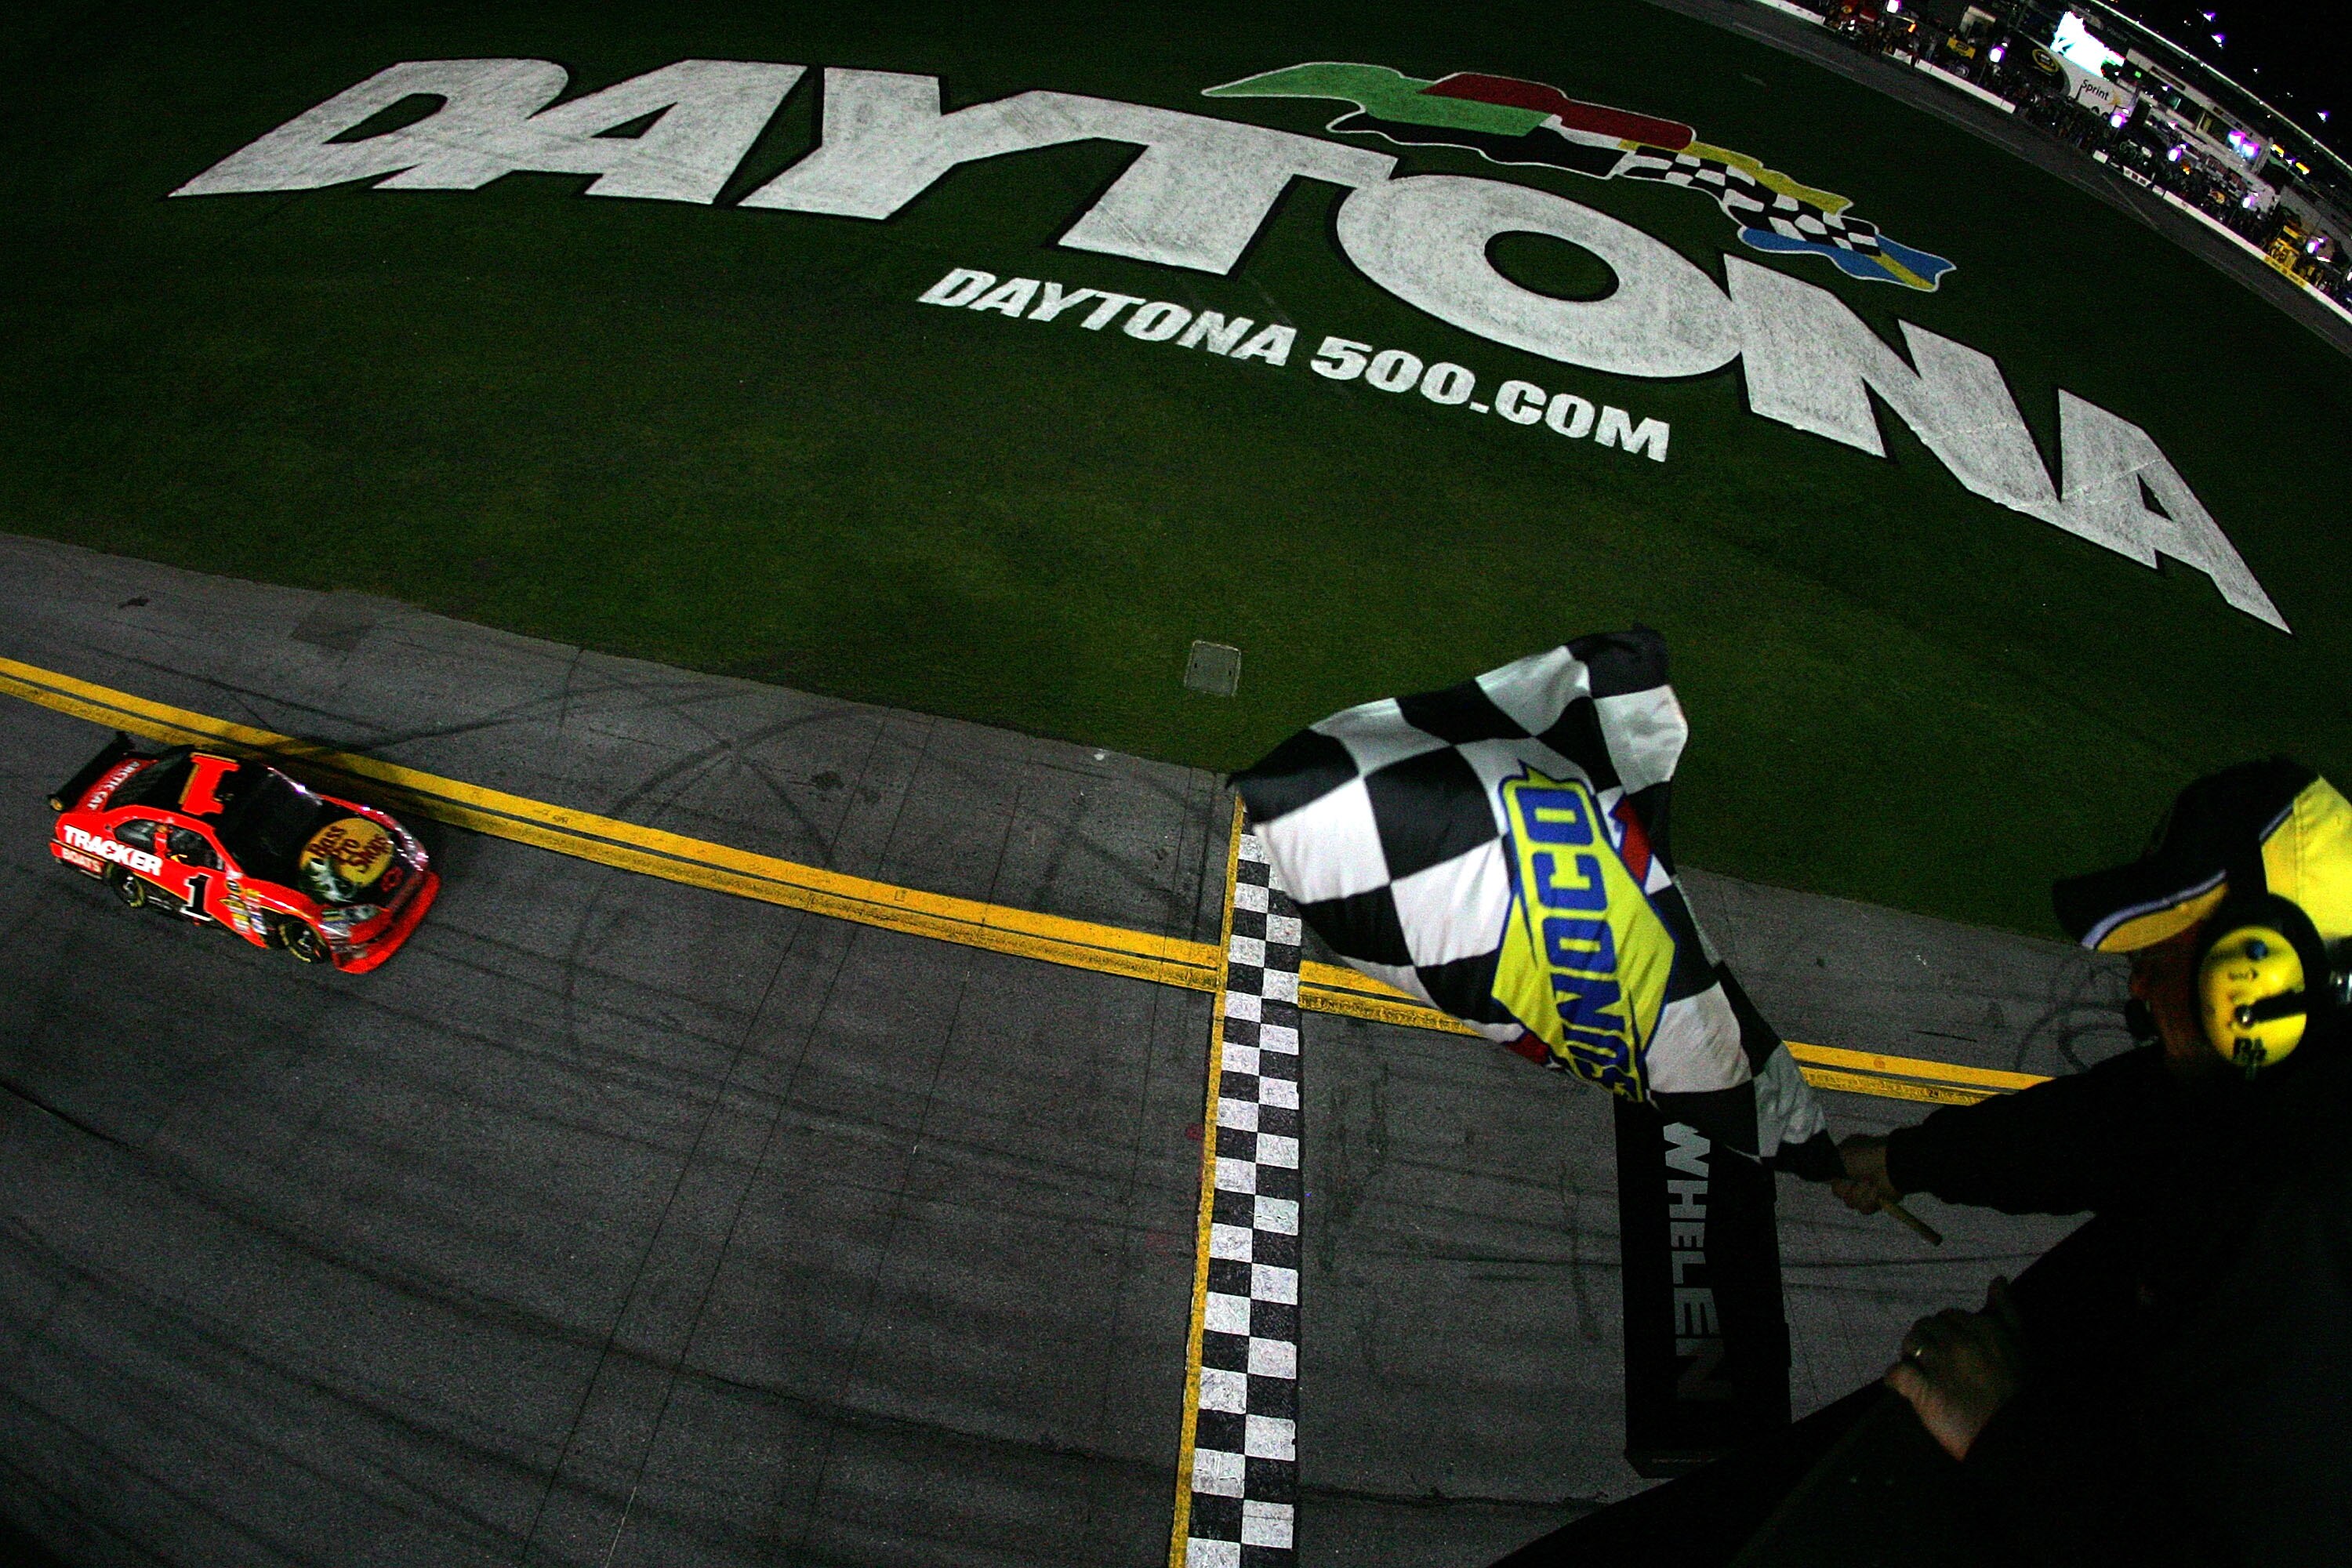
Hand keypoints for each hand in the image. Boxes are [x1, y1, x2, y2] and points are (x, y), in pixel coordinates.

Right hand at [1830, 1134, 1899, 1213]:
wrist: (1891, 1165)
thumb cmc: (1865, 1156)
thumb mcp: (1838, 1156)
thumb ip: (1825, 1166)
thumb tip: (1819, 1175)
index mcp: (1846, 1162)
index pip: (1832, 1179)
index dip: (1836, 1179)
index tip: (1841, 1174)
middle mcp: (1855, 1175)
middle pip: (1839, 1192)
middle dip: (1847, 1187)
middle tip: (1858, 1177)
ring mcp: (1866, 1188)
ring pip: (1851, 1202)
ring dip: (1860, 1192)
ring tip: (1871, 1182)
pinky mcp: (1877, 1200)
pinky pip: (1864, 1208)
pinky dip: (1870, 1199)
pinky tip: (1877, 1190)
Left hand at [1885, 1277, 2025, 1459]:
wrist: (2015, 1436)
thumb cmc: (2020, 1391)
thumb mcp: (2021, 1344)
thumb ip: (2006, 1310)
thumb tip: (1997, 1280)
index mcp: (1981, 1327)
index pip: (1949, 1316)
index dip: (1948, 1332)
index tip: (1954, 1350)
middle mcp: (1957, 1339)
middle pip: (1925, 1327)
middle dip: (1928, 1342)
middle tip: (1936, 1363)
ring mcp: (1938, 1362)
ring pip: (1910, 1344)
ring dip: (1912, 1357)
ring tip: (1921, 1373)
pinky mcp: (1922, 1388)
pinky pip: (1897, 1373)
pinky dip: (1895, 1380)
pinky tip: (1901, 1387)